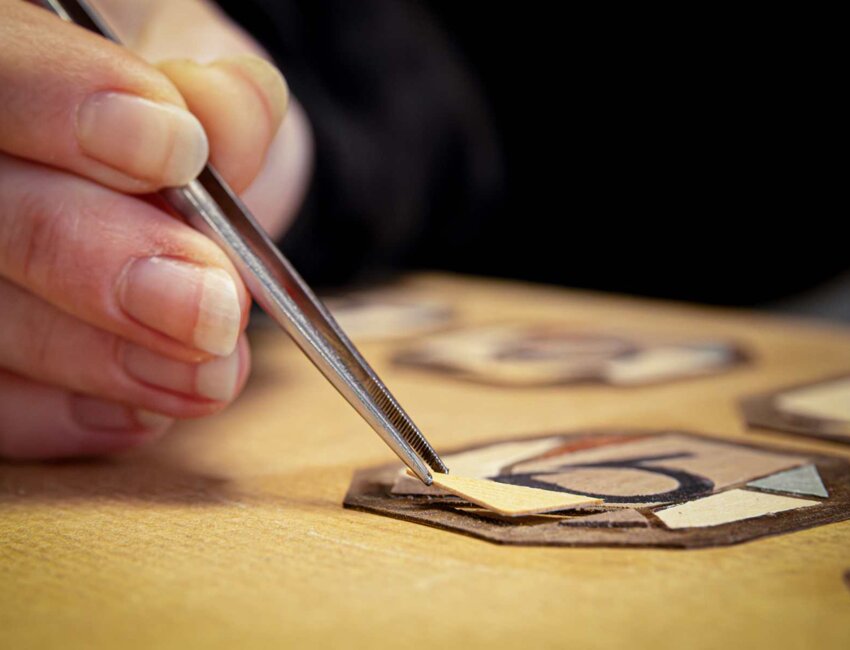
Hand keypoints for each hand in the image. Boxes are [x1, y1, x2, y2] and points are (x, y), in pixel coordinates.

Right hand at [0, 0, 311, 458]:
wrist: (184, 181)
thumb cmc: (186, 120)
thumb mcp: (219, 91)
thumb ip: (222, 105)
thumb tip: (217, 124)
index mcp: (13, 71)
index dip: (63, 104)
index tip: (178, 150)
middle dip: (96, 261)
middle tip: (211, 302)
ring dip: (101, 359)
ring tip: (210, 371)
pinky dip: (67, 418)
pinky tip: (146, 413)